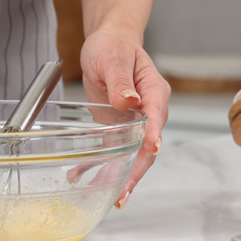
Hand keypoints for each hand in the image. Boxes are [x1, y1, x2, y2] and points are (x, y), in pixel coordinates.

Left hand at [79, 27, 169, 207]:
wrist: (108, 42)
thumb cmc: (114, 46)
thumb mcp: (113, 59)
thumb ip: (121, 81)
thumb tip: (129, 100)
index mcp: (154, 90)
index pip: (157, 115)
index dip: (153, 134)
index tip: (151, 149)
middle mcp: (149, 109)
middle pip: (147, 144)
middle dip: (137, 170)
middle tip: (124, 191)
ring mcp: (135, 120)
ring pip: (132, 153)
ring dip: (121, 175)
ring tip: (111, 197)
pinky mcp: (119, 125)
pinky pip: (114, 148)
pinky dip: (100, 164)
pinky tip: (83, 176)